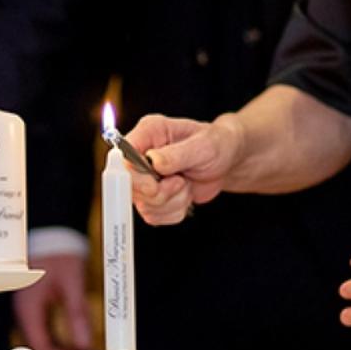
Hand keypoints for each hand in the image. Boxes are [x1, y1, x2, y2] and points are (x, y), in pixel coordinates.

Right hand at [13, 252, 92, 349]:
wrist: (49, 232)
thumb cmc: (57, 253)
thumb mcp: (72, 283)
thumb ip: (78, 314)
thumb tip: (85, 344)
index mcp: (29, 309)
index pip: (42, 349)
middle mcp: (26, 315)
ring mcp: (31, 313)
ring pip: (47, 344)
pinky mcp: (38, 310)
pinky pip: (49, 334)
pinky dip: (64, 343)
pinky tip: (82, 345)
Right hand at [125, 113, 245, 224]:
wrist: (226, 161)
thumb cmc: (217, 144)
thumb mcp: (204, 145)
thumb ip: (178, 154)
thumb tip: (154, 161)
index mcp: (148, 132)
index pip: (123, 157)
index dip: (134, 176)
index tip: (154, 185)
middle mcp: (140, 154)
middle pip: (130, 186)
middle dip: (160, 192)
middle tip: (181, 181)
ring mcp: (143, 178)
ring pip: (144, 205)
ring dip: (172, 202)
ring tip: (186, 185)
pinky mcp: (151, 197)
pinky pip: (154, 217)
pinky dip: (174, 212)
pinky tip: (184, 195)